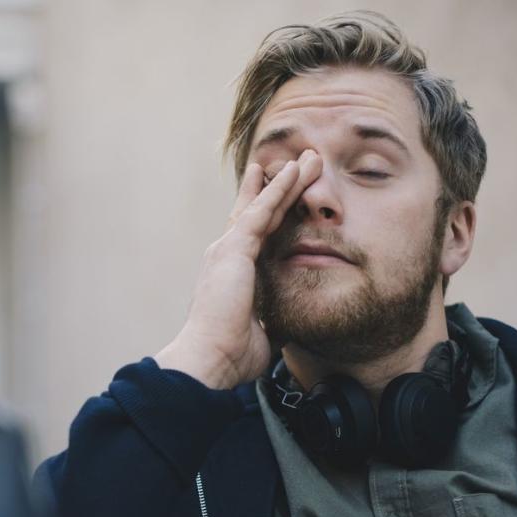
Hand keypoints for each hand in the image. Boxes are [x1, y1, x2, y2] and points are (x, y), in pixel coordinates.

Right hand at [155, 149, 321, 388]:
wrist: (210, 358)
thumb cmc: (230, 353)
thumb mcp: (261, 333)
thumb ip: (272, 321)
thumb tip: (286, 327)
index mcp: (230, 275)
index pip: (254, 236)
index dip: (269, 214)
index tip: (282, 196)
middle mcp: (225, 255)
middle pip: (256, 213)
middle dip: (276, 188)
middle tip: (294, 164)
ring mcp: (227, 249)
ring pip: (263, 206)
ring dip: (286, 181)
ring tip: (306, 158)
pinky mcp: (234, 248)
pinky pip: (262, 211)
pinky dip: (280, 189)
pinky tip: (296, 171)